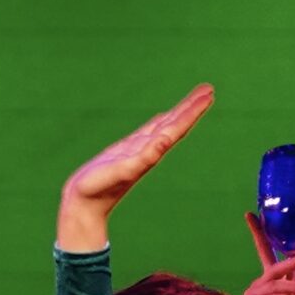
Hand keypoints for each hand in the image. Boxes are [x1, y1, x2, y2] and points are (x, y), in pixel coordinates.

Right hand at [57, 84, 214, 250]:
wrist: (85, 205)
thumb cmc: (100, 189)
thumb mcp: (123, 170)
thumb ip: (145, 157)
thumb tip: (165, 141)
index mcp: (152, 152)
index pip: (177, 127)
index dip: (192, 111)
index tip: (208, 95)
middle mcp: (150, 150)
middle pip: (176, 124)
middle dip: (191, 107)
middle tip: (208, 89)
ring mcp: (139, 149)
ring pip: (164, 125)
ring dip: (180, 112)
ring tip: (195, 98)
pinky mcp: (127, 150)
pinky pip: (148, 131)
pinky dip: (160, 121)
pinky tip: (164, 117)